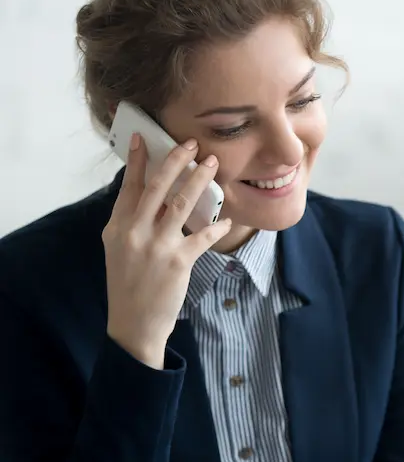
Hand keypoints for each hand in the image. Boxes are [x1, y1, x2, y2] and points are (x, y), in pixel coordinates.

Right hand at [103, 134, 231, 368]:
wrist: (133, 324)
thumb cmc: (129, 284)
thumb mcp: (119, 250)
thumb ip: (132, 222)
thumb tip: (155, 195)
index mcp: (118, 227)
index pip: (129, 186)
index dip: (137, 160)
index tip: (142, 137)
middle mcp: (134, 233)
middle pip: (157, 187)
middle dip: (175, 161)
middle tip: (191, 144)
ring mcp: (156, 247)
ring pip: (182, 204)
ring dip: (200, 180)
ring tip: (213, 164)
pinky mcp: (177, 262)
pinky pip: (203, 236)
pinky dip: (217, 227)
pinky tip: (227, 220)